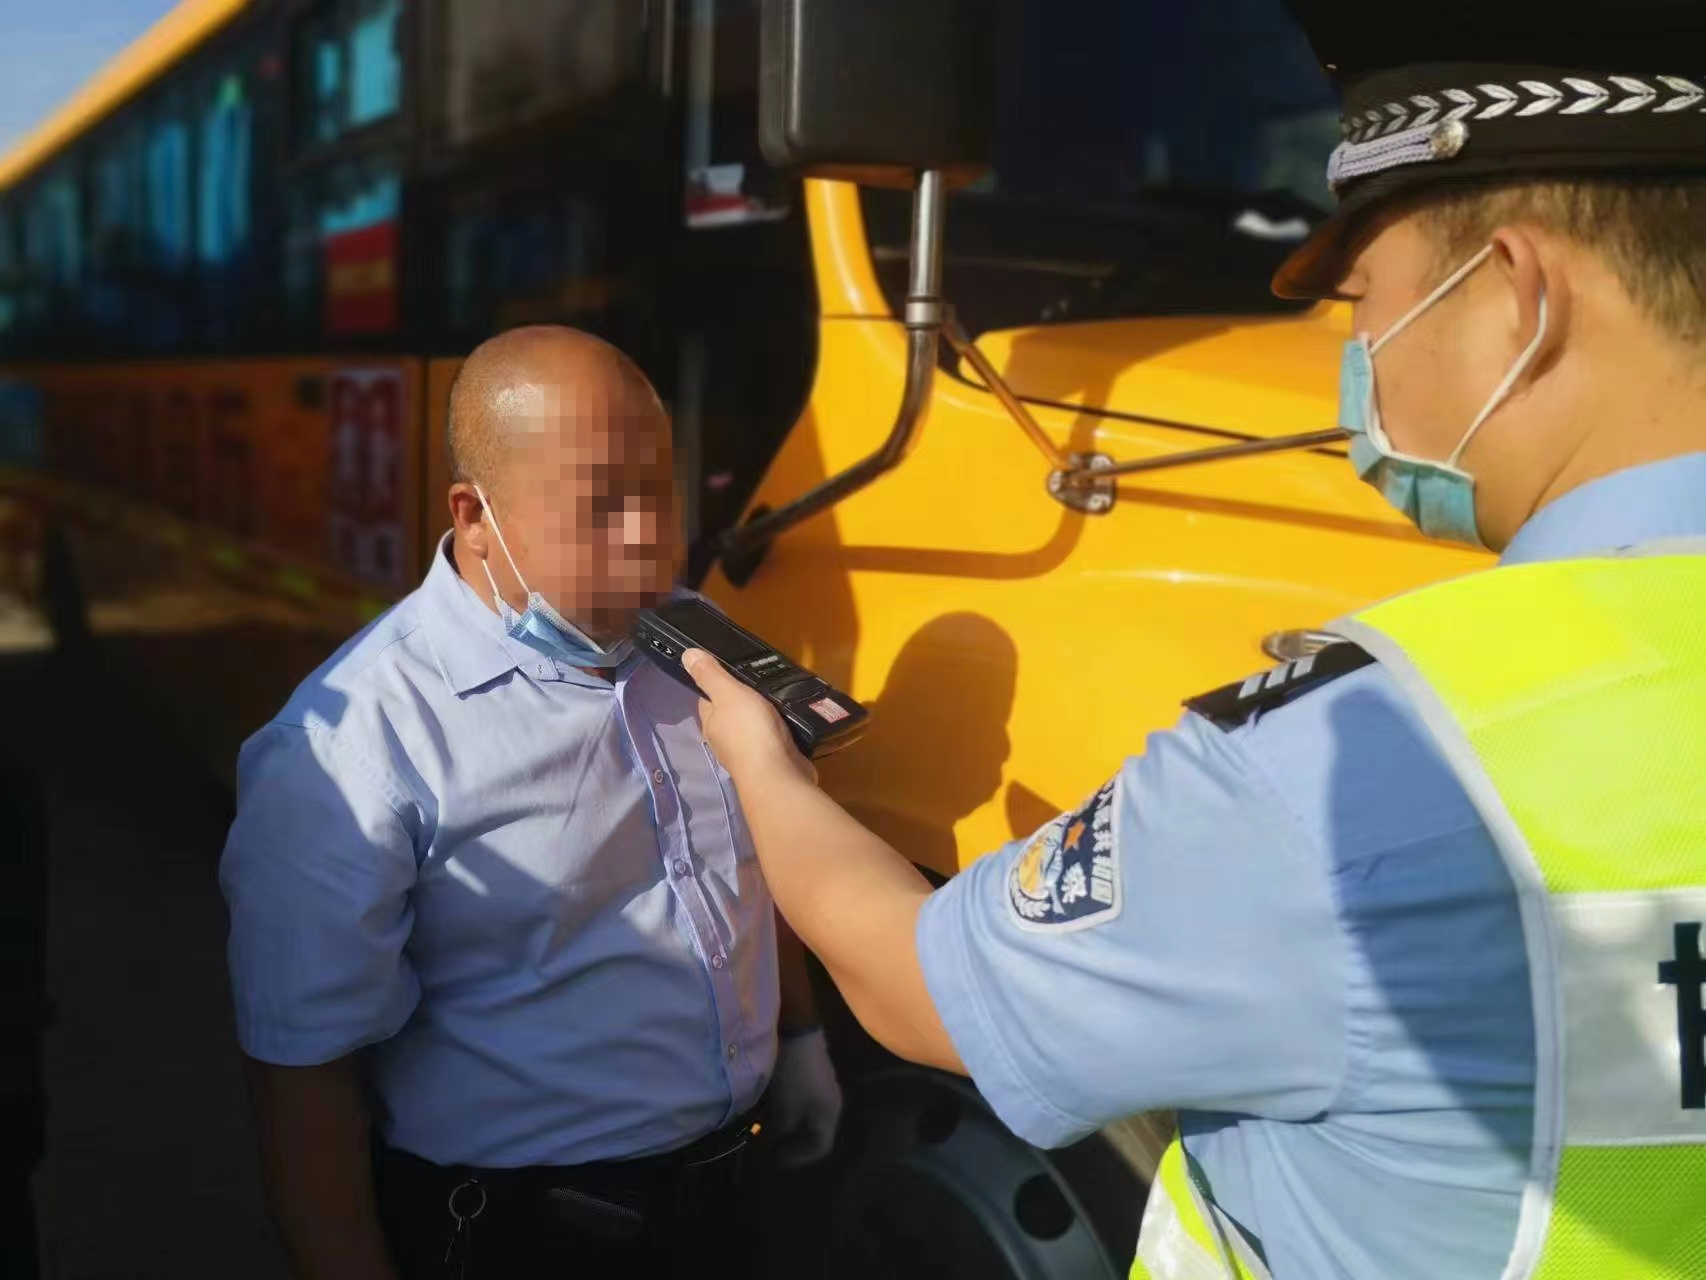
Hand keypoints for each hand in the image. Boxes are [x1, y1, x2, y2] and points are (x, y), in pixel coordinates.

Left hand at [682, 649, 816, 785]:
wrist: (777, 774)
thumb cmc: (749, 731)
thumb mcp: (728, 694)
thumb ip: (710, 675)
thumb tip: (686, 655)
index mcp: (712, 724)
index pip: (708, 699)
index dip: (717, 683)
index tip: (732, 669)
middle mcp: (726, 740)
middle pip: (731, 714)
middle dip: (744, 700)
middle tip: (762, 680)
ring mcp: (749, 752)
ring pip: (753, 727)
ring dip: (764, 715)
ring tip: (779, 697)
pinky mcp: (772, 760)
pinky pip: (774, 739)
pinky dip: (780, 730)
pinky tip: (790, 722)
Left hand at [766, 1028, 842, 1167]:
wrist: (795, 1032)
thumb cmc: (793, 1076)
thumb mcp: (785, 1109)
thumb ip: (782, 1132)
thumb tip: (777, 1142)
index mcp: (829, 1114)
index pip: (820, 1147)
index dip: (798, 1158)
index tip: (775, 1160)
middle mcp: (830, 1102)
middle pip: (814, 1133)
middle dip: (792, 1143)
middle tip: (770, 1146)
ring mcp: (822, 1086)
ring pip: (807, 1117)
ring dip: (788, 1126)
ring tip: (766, 1128)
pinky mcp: (811, 1074)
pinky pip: (802, 1102)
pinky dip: (788, 1110)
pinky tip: (770, 1108)